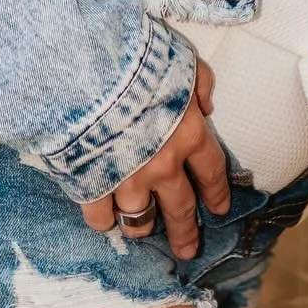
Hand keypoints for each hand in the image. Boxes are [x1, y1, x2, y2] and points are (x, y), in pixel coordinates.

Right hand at [80, 57, 229, 260]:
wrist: (87, 70)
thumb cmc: (137, 58)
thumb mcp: (181, 58)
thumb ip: (200, 82)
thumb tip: (208, 105)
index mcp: (190, 134)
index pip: (212, 172)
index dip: (217, 192)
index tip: (219, 208)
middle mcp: (163, 165)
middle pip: (180, 208)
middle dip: (185, 231)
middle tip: (188, 250)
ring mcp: (127, 180)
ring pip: (140, 219)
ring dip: (142, 226)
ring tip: (141, 231)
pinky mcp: (92, 186)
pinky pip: (99, 217)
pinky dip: (101, 220)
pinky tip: (103, 220)